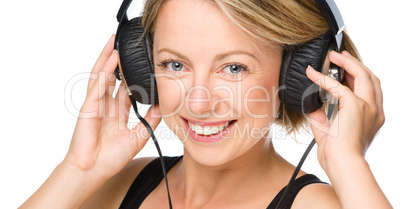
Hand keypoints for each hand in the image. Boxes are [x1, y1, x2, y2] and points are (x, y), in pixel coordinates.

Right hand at [62, 35, 161, 180]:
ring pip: (102, 77)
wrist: (95, 171)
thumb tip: (163, 106)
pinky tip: (109, 61)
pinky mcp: (88, 108)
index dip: (132, 76)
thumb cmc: (111, 157)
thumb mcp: (139, 135)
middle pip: (112, 78)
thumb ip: (151, 120)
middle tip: (124, 45)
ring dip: (107, 60)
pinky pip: (97, 87)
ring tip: (114, 44)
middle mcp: (106, 106)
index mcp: (117, 112)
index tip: (142, 64)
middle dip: (117, 62)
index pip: (125, 88)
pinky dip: (103, 73)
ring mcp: (96, 105)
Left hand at [306, 51, 384, 169]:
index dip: (357, 77)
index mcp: (372, 118)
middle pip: (371, 79)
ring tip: (334, 56)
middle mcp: (375, 111)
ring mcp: (369, 107)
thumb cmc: (337, 155)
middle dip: (356, 64)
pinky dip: (325, 78)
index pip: (370, 91)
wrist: (342, 164)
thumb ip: (323, 120)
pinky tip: (313, 74)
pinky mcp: (356, 106)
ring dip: (348, 63)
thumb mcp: (328, 134)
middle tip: (340, 56)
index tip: (345, 69)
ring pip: (363, 75)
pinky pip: (340, 86)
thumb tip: (314, 109)